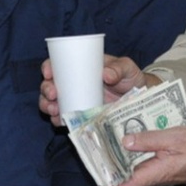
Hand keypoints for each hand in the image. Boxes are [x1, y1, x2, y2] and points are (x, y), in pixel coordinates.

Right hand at [39, 55, 157, 126]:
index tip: (48, 73)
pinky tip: (58, 121)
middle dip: (46, 89)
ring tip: (53, 110)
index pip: (58, 64)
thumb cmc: (130, 77)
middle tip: (53, 95)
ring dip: (47, 106)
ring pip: (52, 102)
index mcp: (80, 67)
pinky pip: (62, 119)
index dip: (48, 67)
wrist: (139, 98)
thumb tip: (106, 75)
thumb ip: (118, 68)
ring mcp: (75, 100)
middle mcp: (73, 84)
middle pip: (50, 84)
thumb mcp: (126, 68)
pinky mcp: (79, 116)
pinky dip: (57, 120)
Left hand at [92, 126, 185, 185]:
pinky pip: (140, 164)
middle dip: (109, 171)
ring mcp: (155, 172)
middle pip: (126, 177)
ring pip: (132, 170)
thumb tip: (125, 141)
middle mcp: (152, 176)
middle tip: (91, 156)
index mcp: (155, 172)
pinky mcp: (158, 166)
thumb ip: (149, 139)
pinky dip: (129, 156)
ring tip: (100, 147)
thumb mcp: (173, 138)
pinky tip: (121, 144)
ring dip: (117, 162)